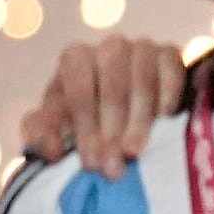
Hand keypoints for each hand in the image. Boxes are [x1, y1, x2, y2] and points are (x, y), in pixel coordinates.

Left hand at [17, 33, 186, 176]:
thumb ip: (41, 137)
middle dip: (111, 132)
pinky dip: (167, 99)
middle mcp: (110, 47)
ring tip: (134, 153)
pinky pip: (172, 74)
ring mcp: (143, 48)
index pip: (80, 91)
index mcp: (77, 58)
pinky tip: (163, 124)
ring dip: (138, 122)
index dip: (85, 129)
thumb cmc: (86, 117)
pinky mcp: (171, 55)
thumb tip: (53, 151)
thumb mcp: (57, 127)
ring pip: (143, 82)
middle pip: (113, 88)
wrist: (125, 106)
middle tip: (113, 167)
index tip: (90, 163)